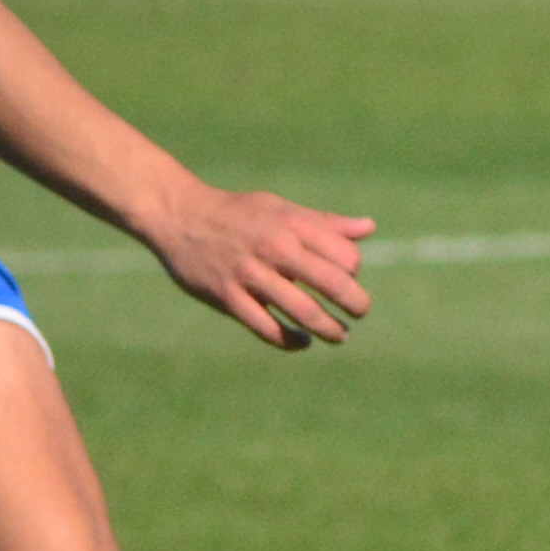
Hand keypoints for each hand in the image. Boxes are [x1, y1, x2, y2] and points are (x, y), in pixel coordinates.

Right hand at [147, 186, 377, 348]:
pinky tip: (302, 342)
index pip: (344, 255)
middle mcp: (274, 248)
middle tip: (360, 312)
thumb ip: (325, 223)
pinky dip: (289, 340)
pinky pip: (266, 328)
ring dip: (328, 329)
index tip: (348, 276)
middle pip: (331, 283)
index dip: (353, 270)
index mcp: (292, 225)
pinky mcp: (228, 297)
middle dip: (355, 304)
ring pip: (302, 311)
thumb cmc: (238, 212)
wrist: (179, 215)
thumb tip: (369, 228)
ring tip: (340, 336)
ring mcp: (250, 275)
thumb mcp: (282, 208)